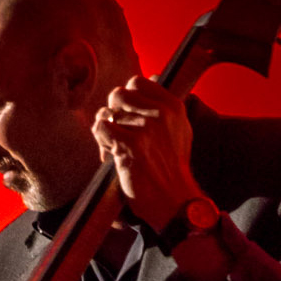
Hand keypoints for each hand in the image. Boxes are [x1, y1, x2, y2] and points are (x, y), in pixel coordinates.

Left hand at [93, 76, 198, 231]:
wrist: (174, 200)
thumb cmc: (172, 168)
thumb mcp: (179, 130)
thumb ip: (164, 107)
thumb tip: (150, 80)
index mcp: (172, 106)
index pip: (137, 82)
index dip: (127, 99)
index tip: (128, 117)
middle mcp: (160, 113)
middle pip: (117, 95)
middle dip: (113, 114)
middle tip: (119, 134)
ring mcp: (144, 128)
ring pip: (106, 113)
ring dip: (105, 132)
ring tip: (116, 149)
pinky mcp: (129, 144)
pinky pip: (100, 128)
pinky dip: (101, 142)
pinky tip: (111, 156)